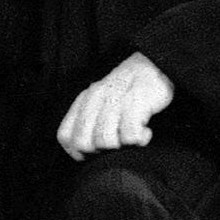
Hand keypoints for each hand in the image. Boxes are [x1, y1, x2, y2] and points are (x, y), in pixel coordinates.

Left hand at [58, 51, 174, 159]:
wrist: (154, 66)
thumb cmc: (128, 91)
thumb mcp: (102, 103)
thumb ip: (89, 122)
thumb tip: (83, 153)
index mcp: (82, 101)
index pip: (66, 137)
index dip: (78, 152)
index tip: (96, 153)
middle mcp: (94, 98)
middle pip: (83, 143)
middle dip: (100, 152)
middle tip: (118, 144)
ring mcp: (114, 98)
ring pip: (105, 141)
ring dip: (121, 146)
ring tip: (132, 136)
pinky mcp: (136, 100)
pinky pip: (130, 135)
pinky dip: (139, 139)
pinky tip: (145, 132)